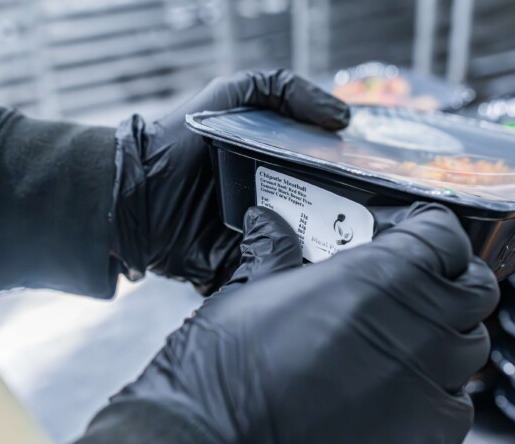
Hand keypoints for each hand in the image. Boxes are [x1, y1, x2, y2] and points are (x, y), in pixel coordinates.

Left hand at [113, 69, 348, 294]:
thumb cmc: (180, 139)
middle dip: (346, 230)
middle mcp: (275, 205)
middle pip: (323, 221)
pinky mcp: (240, 269)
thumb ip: (283, 89)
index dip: (354, 185)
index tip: (380, 191)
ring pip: (303, 255)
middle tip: (369, 233)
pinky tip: (310, 282)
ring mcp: (258, 240)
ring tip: (348, 260)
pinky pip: (270, 280)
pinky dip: (286, 282)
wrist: (134, 193)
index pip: (328, 180)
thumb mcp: (231, 95)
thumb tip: (343, 116)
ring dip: (322, 259)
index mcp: (279, 170)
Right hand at [114, 202, 499, 443]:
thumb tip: (269, 228)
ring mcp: (432, 385)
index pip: (446, 234)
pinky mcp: (432, 440)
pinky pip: (458, 406)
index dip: (431, 235)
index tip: (413, 241)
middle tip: (417, 290)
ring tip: (403, 346)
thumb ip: (275, 255)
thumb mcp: (249, 292)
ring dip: (446, 340)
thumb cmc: (226, 376)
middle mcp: (420, 326)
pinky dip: (439, 397)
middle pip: (476, 289)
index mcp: (381, 276)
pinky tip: (397, 398)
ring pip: (471, 347)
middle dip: (452, 283)